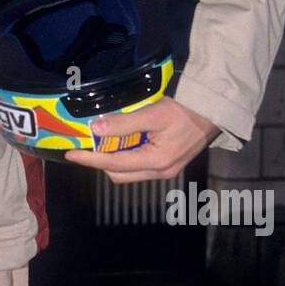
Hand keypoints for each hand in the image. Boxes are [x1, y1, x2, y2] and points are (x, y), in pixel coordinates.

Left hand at [63, 96, 218, 182]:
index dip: (89, 159)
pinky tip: (122, 139)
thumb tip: (95, 129)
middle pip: (119, 174)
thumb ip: (124, 123)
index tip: (71, 154)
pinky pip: (139, 165)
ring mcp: (165, 170)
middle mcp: (160, 172)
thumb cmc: (185, 111)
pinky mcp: (168, 164)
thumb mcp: (153, 114)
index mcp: (156, 162)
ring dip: (113, 159)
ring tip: (103, 140)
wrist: (214, 112)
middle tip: (87, 144)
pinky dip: (126, 155)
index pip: (112, 164)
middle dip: (100, 161)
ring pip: (128, 171)